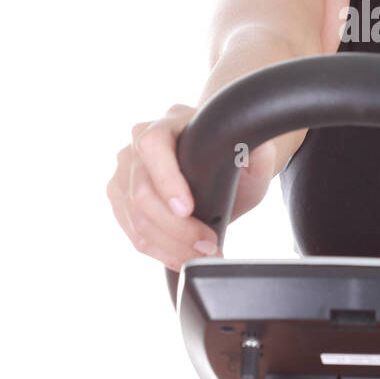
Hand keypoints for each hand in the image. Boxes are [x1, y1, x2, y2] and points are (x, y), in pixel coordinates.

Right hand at [106, 103, 277, 272]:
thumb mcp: (255, 157)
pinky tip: (182, 257)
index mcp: (171, 121)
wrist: (218, 167)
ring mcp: (125, 170)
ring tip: (201, 255)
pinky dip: (159, 250)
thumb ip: (259, 155)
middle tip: (208, 245)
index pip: (153, 144)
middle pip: (141, 190)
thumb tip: (254, 152)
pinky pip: (133, 231)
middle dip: (176, 227)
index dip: (165, 178)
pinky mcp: (120, 197)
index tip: (187, 209)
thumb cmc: (234, 161)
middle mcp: (139, 142)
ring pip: (135, 216)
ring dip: (170, 245)